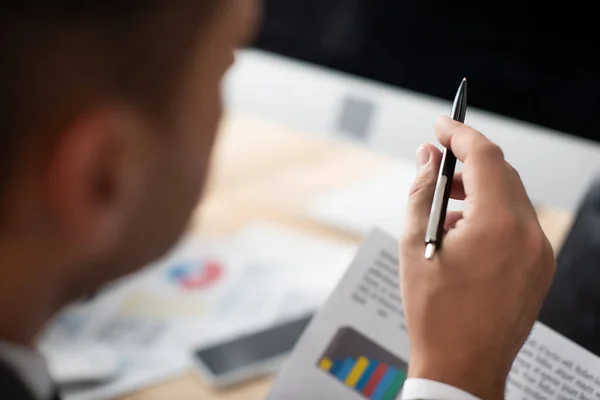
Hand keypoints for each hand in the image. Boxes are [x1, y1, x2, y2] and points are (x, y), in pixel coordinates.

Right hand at [399, 116, 555, 399]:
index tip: (440, 126)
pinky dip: (492, 215)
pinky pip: (518, 225)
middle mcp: (530, 235)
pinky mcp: (540, 269)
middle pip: (502, 174)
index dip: (459, 134)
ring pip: (512, 199)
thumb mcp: (414, 243)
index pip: (485, 157)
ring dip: (479, 189)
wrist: (462, 367)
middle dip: (468, 162)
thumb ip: (420, 191)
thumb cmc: (433, 310)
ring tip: (445, 204)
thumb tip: (426, 157)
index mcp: (498, 225)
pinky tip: (463, 232)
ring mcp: (541, 254)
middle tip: (435, 162)